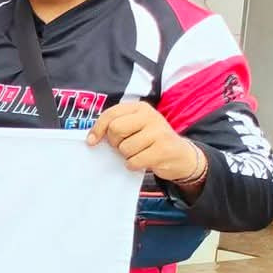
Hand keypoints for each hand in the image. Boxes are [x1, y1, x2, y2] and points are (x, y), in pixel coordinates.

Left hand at [86, 101, 206, 184]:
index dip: (97, 129)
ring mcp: (159, 132)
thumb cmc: (151, 141)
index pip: (111, 114)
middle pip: (115, 129)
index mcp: (141, 108)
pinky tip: (144, 161)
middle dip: (115, 142)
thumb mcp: (136, 126)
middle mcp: (151, 116)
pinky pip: (134, 161)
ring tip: (139, 152)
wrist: (181, 155)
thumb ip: (116, 126)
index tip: (92, 141)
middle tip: (125, 146)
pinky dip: (134, 165)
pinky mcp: (163, 150)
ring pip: (124, 148)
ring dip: (127, 155)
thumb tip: (91, 138)